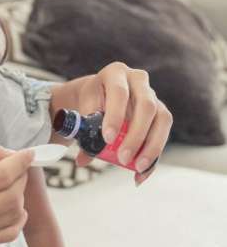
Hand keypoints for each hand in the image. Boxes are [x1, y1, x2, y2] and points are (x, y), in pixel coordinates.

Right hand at [0, 137, 33, 246]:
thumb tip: (4, 152)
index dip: (19, 162)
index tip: (27, 153)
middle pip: (9, 196)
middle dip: (21, 176)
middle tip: (17, 164)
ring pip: (12, 216)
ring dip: (20, 194)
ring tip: (11, 181)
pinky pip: (6, 235)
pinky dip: (16, 218)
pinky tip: (11, 204)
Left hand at [75, 62, 172, 184]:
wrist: (99, 95)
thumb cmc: (91, 100)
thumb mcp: (84, 108)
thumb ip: (84, 130)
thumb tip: (84, 159)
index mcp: (115, 73)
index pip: (119, 93)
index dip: (115, 115)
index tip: (107, 139)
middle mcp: (138, 80)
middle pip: (146, 106)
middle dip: (136, 135)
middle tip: (123, 158)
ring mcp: (153, 95)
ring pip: (161, 119)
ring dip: (151, 147)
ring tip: (136, 167)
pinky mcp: (161, 112)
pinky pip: (164, 133)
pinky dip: (154, 156)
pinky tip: (141, 173)